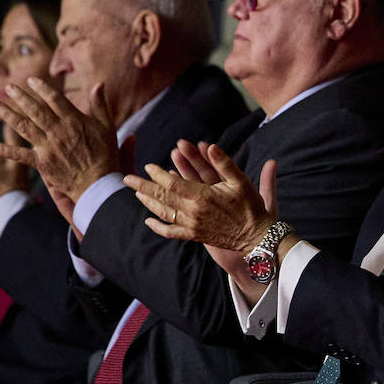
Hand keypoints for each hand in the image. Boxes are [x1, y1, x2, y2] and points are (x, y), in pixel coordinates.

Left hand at [0, 78, 119, 202]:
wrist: (97, 184)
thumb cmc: (105, 155)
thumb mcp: (107, 126)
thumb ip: (100, 104)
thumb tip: (99, 83)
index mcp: (74, 121)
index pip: (54, 100)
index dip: (41, 88)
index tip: (31, 80)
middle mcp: (58, 132)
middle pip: (35, 110)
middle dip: (20, 97)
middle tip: (8, 87)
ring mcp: (48, 147)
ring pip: (24, 128)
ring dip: (8, 116)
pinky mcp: (41, 163)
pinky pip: (19, 155)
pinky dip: (3, 150)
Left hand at [123, 141, 276, 253]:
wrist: (256, 236)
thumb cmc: (250, 207)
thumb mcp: (241, 181)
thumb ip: (224, 163)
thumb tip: (211, 146)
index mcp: (202, 197)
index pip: (171, 183)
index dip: (157, 175)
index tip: (148, 166)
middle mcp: (192, 212)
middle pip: (161, 198)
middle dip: (143, 187)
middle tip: (127, 179)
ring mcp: (192, 226)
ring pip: (163, 213)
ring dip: (148, 202)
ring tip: (136, 193)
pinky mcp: (194, 235)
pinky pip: (171, 232)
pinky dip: (158, 227)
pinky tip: (149, 222)